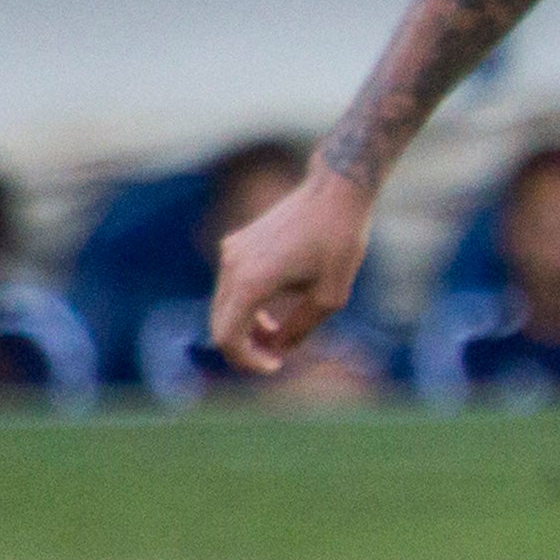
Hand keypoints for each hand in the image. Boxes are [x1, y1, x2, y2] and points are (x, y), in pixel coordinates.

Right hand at [212, 170, 374, 372]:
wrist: (334, 193)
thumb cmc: (339, 242)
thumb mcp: (329, 296)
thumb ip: (299, 328)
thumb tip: (277, 350)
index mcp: (252, 281)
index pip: (228, 336)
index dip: (246, 360)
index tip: (275, 366)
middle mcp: (232, 265)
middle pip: (220, 323)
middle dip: (244, 348)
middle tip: (274, 360)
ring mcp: (231, 252)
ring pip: (224, 306)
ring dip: (244, 328)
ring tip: (277, 337)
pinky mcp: (237, 244)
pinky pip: (231, 287)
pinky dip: (245, 307)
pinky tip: (271, 317)